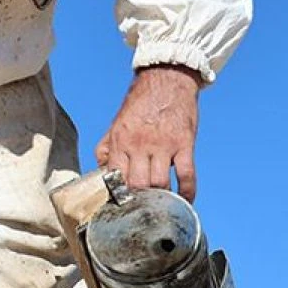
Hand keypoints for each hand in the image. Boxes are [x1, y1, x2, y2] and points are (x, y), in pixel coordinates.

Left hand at [95, 65, 202, 201]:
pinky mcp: (184, 143)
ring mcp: (163, 145)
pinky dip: (187, 192)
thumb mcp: (116, 124)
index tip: (120, 205)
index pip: (114, 175)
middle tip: (143, 208)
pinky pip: (187, 175)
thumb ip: (106, 148)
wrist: (166, 80)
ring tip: (161, 206)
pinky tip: (185, 201)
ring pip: (160, 183)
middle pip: (137, 183)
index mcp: (119, 140)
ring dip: (161, 198)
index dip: (117, 194)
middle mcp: (139, 144)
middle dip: (139, 199)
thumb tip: (100, 172)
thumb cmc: (139, 104)